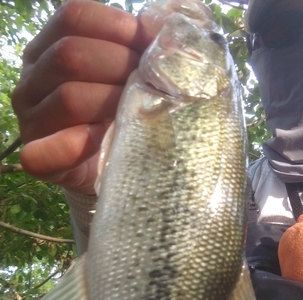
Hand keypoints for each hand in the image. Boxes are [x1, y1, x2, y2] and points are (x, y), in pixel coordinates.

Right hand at [12, 0, 154, 193]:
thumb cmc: (118, 115)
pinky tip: (104, 137)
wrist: (111, 168)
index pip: (73, 18)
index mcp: (48, 48)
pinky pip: (47, 150)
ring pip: (69, 98)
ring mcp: (31, 120)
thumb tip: (159, 26)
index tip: (149, 44)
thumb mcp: (125, 75)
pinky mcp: (39, 159)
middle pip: (70, 55)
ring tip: (138, 110)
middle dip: (119, 65)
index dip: (115, 26)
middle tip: (150, 84)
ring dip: (112, 102)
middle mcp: (32, 80)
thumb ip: (135, 48)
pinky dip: (78, 144)